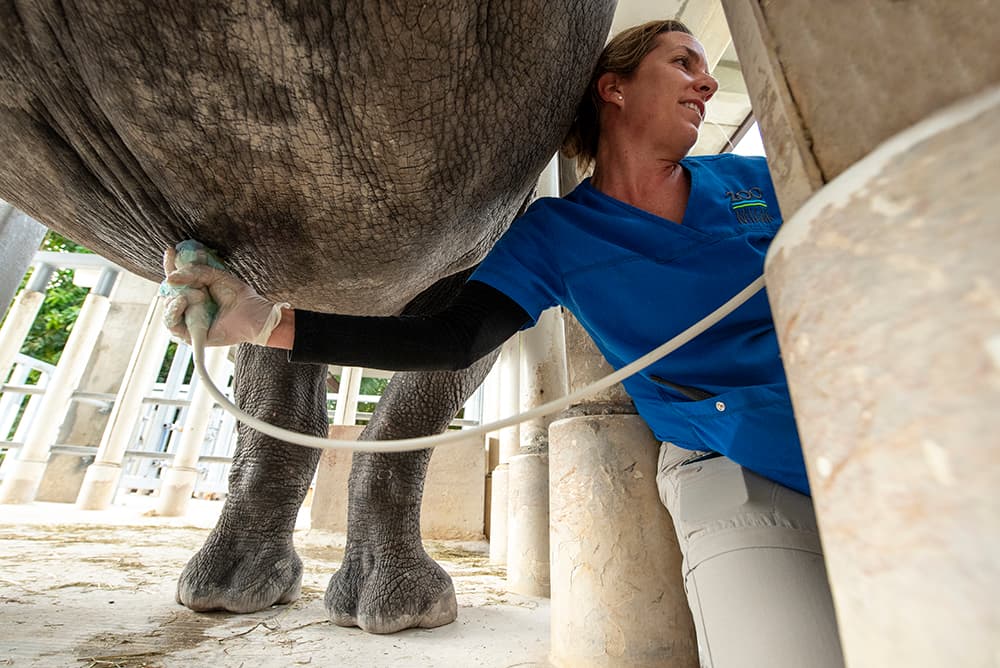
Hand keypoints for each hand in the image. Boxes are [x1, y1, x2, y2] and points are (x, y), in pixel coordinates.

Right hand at [161, 246, 287, 346]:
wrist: (251, 313)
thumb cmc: (237, 296)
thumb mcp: (215, 276)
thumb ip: (194, 272)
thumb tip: (170, 278)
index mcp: (193, 290)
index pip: (175, 276)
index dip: (171, 263)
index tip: (171, 250)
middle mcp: (187, 304)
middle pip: (168, 290)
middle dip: (178, 283)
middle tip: (198, 286)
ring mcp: (187, 319)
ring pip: (167, 305)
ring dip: (180, 296)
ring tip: (200, 295)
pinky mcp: (188, 334)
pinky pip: (172, 324)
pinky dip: (173, 311)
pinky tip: (182, 302)